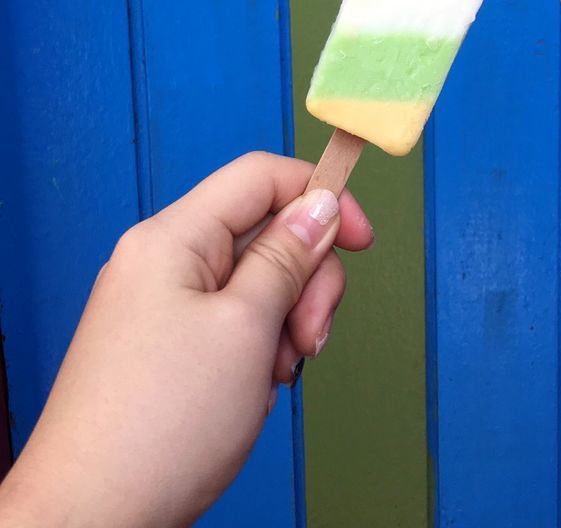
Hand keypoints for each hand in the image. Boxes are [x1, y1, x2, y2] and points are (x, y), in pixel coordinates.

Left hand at [0, 153, 373, 527]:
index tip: (362, 242)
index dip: (320, 197)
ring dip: (285, 324)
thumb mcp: (247, 328)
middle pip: (264, 233)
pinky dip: (257, 352)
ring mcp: (159, 307)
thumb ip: (288, 257)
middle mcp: (161, 261)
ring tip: (276, 378)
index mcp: (173, 237)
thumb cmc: (159, 426)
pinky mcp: (163, 349)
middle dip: (305, 281)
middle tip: (308, 337)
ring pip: (254, 284)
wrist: (90, 520)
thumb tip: (318, 205)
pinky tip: (253, 393)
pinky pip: (231, 324)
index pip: (261, 177)